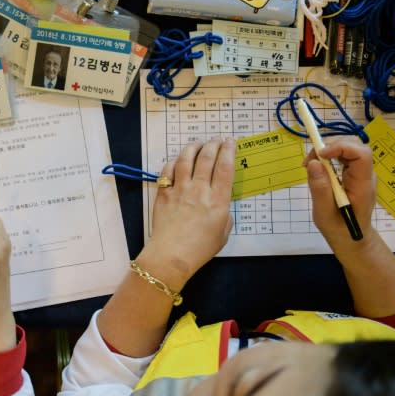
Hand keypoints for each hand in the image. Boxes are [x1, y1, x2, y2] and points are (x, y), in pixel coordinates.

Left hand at [138, 138, 235, 287]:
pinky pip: (167, 170)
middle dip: (213, 144)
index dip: (228, 150)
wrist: (172, 255)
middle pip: (207, 158)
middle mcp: (200, 190)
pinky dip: (173, 162)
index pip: (225, 167)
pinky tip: (177, 160)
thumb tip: (219, 202)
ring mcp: (180, 190)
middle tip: (216, 139)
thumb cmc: (200, 249)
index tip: (230, 142)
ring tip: (198, 143)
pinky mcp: (164, 193)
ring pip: (185, 159)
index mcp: (218, 200)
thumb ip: (225, 213)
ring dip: (193, 147)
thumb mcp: (224, 233)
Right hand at [304, 136, 376, 247]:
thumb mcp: (324, 213)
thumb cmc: (339, 229)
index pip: (361, 154)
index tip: (320, 155)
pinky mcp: (355, 174)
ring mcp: (361, 173)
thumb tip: (314, 163)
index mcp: (362, 185)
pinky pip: (345, 156)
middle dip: (331, 146)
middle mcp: (366, 175)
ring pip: (350, 148)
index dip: (341, 147)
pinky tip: (318, 167)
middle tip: (310, 161)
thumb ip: (320, 189)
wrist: (351, 238)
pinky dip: (329, 156)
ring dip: (329, 150)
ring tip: (311, 164)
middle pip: (355, 146)